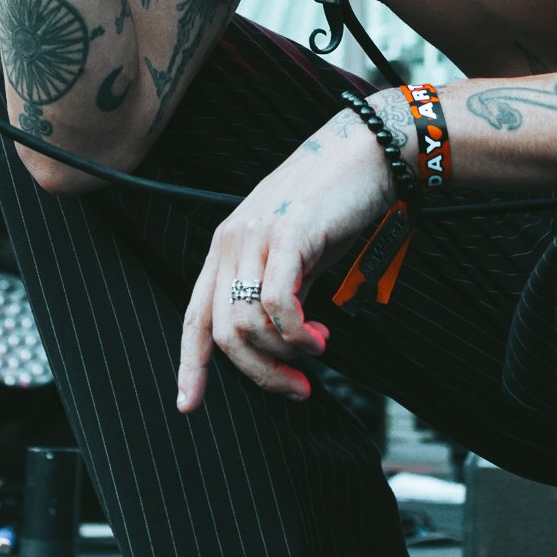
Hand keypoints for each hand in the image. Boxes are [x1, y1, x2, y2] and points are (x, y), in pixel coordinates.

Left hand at [176, 111, 399, 411]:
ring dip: (285, 355)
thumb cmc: (337, 203)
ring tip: (316, 351)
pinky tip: (319, 336)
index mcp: (227, 246)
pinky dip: (297, 335)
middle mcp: (232, 241)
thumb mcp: (298, 253)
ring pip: (248, 324)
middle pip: (223, 331)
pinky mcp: (287, 235)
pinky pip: (277, 305)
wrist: (368, 151)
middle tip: (298, 389)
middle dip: (260, 373)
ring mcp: (256, 236)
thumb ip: (278, 289)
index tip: (188, 405)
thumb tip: (277, 339)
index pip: (196, 314)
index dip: (190, 364)